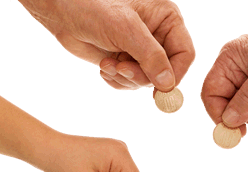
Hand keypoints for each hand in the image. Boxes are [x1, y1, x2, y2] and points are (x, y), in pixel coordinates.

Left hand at [20, 0, 194, 90]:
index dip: (175, 74)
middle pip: (166, 72)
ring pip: (147, 82)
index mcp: (167, 19)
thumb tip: (168, 84)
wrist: (62, 12)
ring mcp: (142, 52)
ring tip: (108, 63)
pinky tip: (104, 67)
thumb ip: (151, 56)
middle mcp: (158, 37)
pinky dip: (117, 81)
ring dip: (126, 78)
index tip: (161, 88)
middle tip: (121, 70)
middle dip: (142, 75)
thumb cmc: (92, 7)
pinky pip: (131, 84)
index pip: (185, 54)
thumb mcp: (126, 29)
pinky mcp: (127, 63)